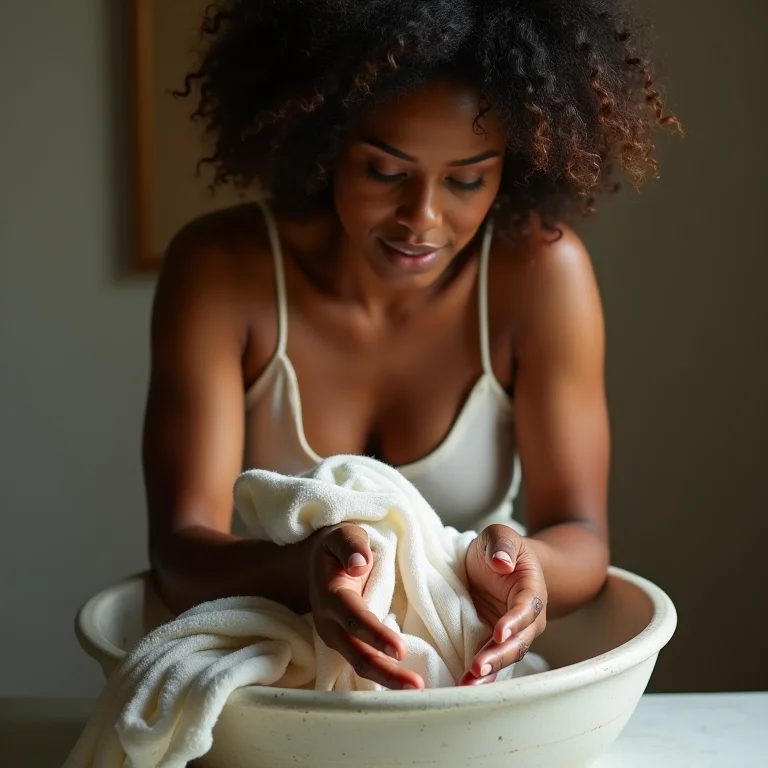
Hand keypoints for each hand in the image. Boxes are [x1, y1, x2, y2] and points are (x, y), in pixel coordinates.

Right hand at [307, 523, 423, 689]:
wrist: (319, 562)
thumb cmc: (337, 546)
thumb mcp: (344, 533)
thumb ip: (351, 544)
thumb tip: (360, 563)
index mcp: (330, 595)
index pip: (354, 618)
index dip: (375, 635)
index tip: (399, 650)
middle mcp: (329, 622)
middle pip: (356, 653)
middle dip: (385, 672)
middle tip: (416, 685)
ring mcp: (336, 637)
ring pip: (360, 663)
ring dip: (387, 679)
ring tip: (416, 688)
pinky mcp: (346, 643)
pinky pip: (363, 661)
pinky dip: (382, 675)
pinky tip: (403, 684)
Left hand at [461, 524, 546, 684]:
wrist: (502, 561)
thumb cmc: (502, 547)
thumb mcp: (500, 535)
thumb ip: (501, 545)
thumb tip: (501, 562)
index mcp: (530, 590)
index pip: (526, 608)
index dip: (514, 621)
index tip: (499, 632)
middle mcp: (526, 618)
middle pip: (519, 641)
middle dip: (499, 656)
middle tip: (478, 668)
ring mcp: (511, 633)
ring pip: (506, 657)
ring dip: (489, 672)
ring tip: (468, 685)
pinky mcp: (493, 640)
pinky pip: (491, 659)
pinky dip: (480, 674)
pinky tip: (464, 686)